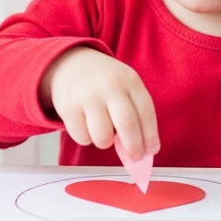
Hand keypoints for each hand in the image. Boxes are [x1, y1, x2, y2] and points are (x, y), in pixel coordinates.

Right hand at [39, 46, 158, 158]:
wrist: (70, 63)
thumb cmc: (104, 82)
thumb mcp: (124, 86)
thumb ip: (134, 113)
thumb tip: (141, 150)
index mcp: (130, 80)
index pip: (146, 113)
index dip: (150, 136)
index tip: (151, 151)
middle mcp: (110, 86)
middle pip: (127, 125)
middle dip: (133, 148)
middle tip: (134, 157)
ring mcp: (88, 96)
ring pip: (103, 137)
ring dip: (105, 142)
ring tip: (103, 131)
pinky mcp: (68, 107)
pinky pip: (83, 138)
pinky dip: (86, 138)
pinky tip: (85, 124)